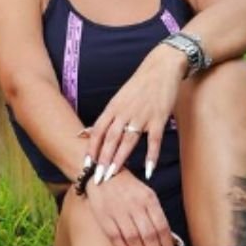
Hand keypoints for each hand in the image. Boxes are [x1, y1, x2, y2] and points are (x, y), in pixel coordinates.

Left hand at [84, 44, 186, 183]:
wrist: (161, 67)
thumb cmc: (138, 85)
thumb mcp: (117, 99)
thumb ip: (104, 119)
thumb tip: (83, 133)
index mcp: (113, 108)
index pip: (98, 131)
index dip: (91, 149)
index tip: (86, 166)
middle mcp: (124, 112)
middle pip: (110, 139)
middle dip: (103, 160)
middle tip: (97, 178)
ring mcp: (142, 116)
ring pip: (128, 141)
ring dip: (120, 159)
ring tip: (113, 175)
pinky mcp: (159, 118)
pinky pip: (154, 141)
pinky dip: (152, 156)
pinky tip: (149, 171)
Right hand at [84, 169, 177, 245]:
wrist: (101, 173)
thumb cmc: (129, 189)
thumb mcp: (147, 197)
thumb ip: (159, 219)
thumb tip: (177, 243)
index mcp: (149, 199)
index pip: (162, 227)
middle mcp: (135, 204)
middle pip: (150, 236)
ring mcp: (119, 210)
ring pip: (134, 239)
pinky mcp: (104, 216)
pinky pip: (116, 237)